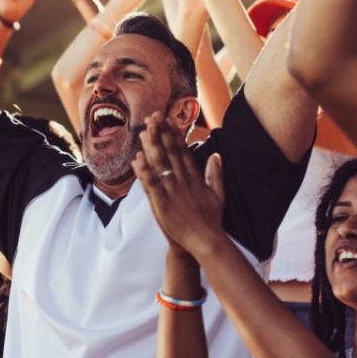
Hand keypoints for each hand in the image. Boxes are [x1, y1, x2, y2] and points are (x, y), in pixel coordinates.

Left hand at [131, 114, 225, 256]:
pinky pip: (151, 183)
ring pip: (159, 164)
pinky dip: (144, 170)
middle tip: (153, 117)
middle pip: (170, 153)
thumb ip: (215, 174)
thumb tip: (216, 155)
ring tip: (144, 131)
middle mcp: (183, 181)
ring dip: (151, 146)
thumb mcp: (218, 194)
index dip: (174, 135)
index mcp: (195, 178)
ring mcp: (172, 192)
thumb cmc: (211, 220)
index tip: (168, 120)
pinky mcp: (162, 203)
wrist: (205, 240)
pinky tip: (137, 158)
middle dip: (161, 134)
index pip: (183, 151)